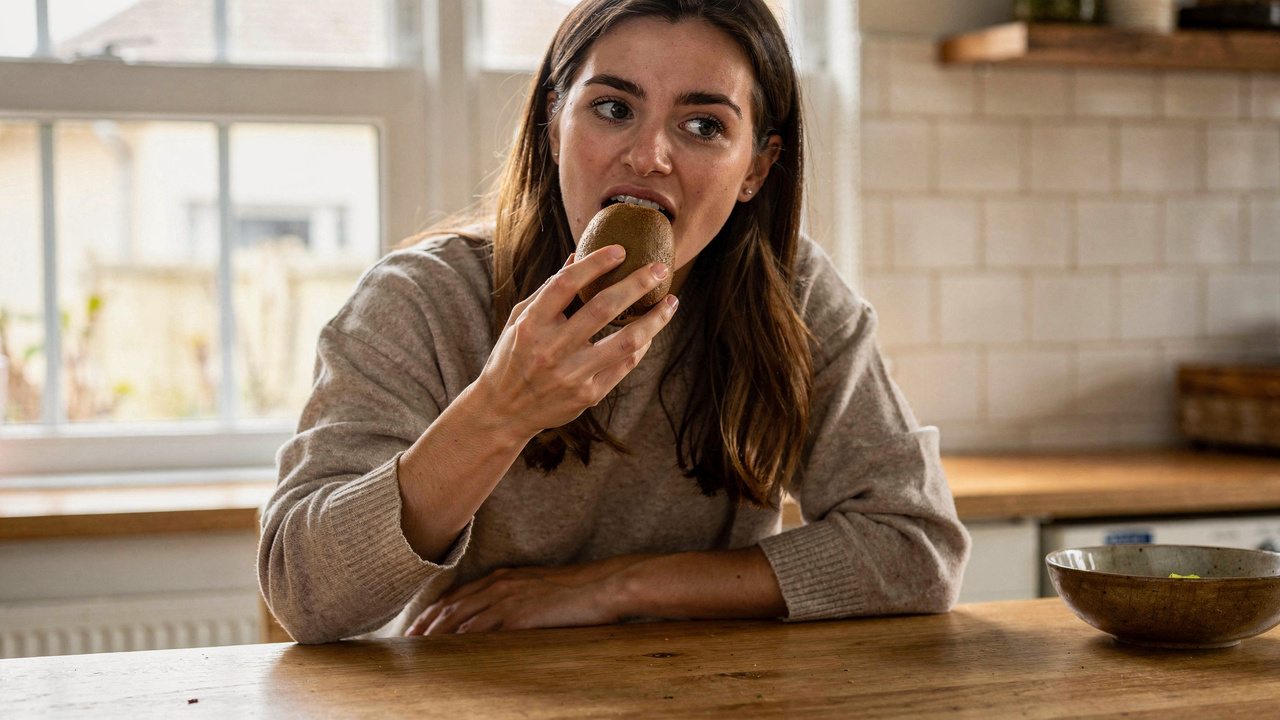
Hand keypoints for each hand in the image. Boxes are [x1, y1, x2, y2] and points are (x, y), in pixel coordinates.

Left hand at [403, 559, 635, 634]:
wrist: (602, 585)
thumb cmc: (576, 590)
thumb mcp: (538, 588)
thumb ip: (515, 599)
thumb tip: (499, 619)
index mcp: (503, 576)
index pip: (458, 594)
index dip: (435, 610)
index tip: (418, 624)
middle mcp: (500, 584)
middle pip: (451, 605)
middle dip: (427, 623)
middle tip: (408, 639)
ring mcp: (509, 599)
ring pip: (461, 618)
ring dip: (437, 634)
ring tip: (421, 647)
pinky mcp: (520, 615)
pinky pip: (484, 630)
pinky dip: (463, 640)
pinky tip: (451, 650)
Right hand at [476, 245, 678, 436]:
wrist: (504, 412)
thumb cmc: (512, 357)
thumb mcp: (520, 320)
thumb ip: (548, 291)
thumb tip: (577, 256)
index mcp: (531, 324)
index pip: (566, 284)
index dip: (595, 263)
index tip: (621, 250)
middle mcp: (551, 349)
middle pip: (602, 309)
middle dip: (636, 284)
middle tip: (660, 268)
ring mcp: (572, 375)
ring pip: (625, 342)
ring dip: (654, 319)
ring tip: (671, 302)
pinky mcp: (588, 395)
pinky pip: (624, 366)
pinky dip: (642, 345)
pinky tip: (652, 330)